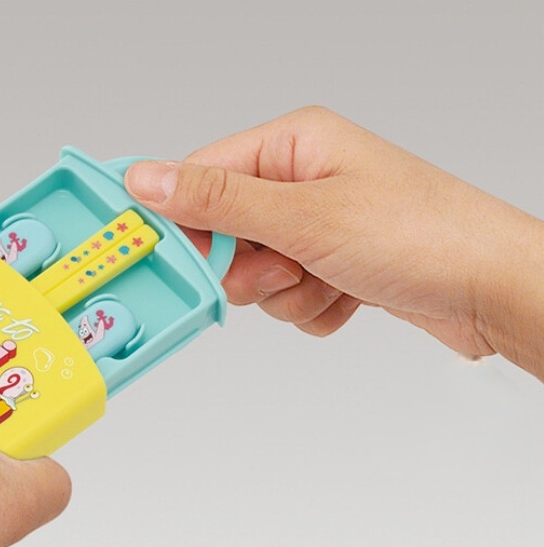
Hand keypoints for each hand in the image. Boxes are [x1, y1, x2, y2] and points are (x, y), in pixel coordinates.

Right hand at [125, 106, 543, 379]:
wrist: (492, 288)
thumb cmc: (422, 236)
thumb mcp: (304, 217)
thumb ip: (217, 201)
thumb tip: (147, 178)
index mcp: (293, 145)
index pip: (201, 177)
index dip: (186, 224)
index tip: (186, 260)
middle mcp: (304, 180)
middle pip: (224, 234)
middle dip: (249, 269)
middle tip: (286, 269)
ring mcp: (320, 225)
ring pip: (256, 275)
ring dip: (286, 293)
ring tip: (330, 281)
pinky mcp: (334, 264)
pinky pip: (289, 297)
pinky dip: (312, 307)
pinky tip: (349, 295)